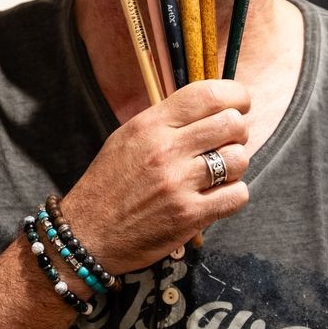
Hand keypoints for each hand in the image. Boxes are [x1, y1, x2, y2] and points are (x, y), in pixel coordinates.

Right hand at [59, 79, 252, 273]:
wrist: (86, 234)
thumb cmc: (109, 184)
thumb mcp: (128, 138)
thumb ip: (168, 121)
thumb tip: (215, 107)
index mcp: (150, 125)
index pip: (209, 94)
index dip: (236, 96)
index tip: (241, 104)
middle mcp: (166, 150)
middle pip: (233, 124)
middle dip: (238, 132)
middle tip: (226, 143)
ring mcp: (178, 184)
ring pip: (239, 159)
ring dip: (234, 166)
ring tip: (217, 174)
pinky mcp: (189, 216)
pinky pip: (238, 195)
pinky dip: (233, 195)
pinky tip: (215, 197)